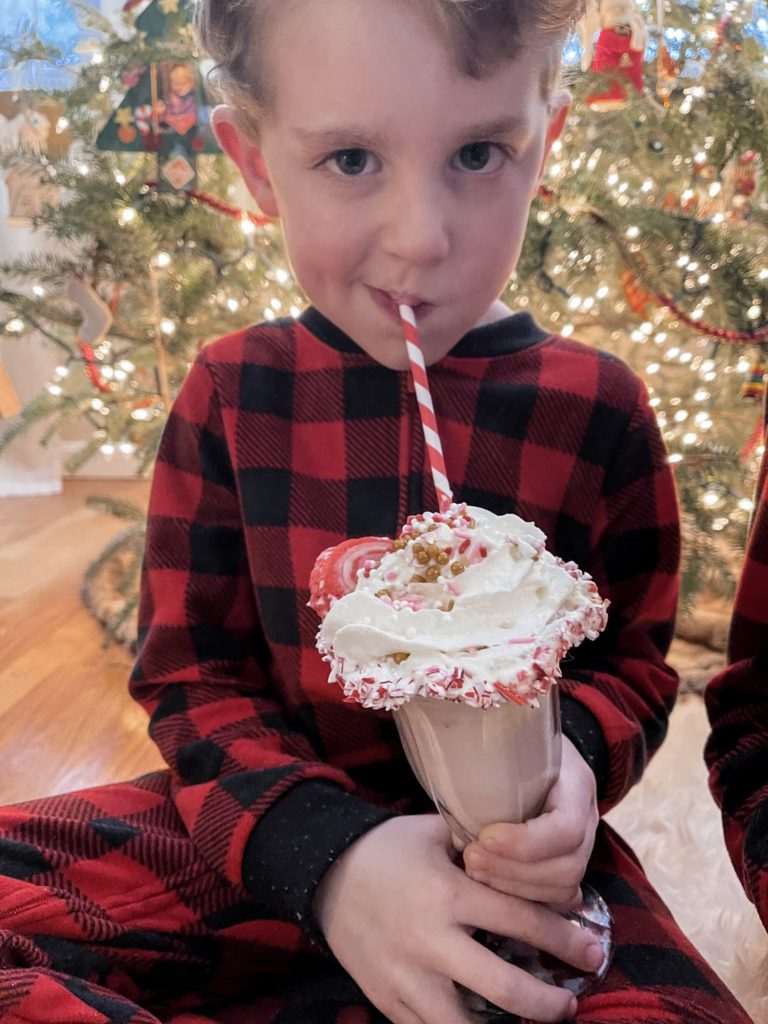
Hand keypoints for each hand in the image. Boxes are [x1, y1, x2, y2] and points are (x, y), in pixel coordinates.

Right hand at [313, 813, 604, 1023]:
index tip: (592, 948)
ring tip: (532, 1021)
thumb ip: (479, 845)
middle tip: (571, 1001)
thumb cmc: (386, 847)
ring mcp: (406, 978)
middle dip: (550, 1002)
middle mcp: (431, 941)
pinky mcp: (386, 1000)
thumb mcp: (433, 832)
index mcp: (447, 894)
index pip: (520, 921)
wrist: (322, 873)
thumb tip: (529, 855)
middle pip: (506, 988)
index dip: (563, 938)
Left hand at [463, 736, 598, 907]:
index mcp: (576, 783)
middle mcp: (587, 817)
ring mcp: (583, 845)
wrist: (536, 746)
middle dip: (514, 871)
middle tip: (470, 858)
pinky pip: (556, 899)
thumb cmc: (517, 743)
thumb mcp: (509, 740)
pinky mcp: (568, 865)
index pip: (567, 827)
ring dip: (513, 888)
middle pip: (568, 865)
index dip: (526, 843)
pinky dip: (522, 899)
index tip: (484, 837)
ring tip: (474, 870)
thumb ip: (491, 761)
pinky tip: (491, 885)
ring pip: (563, 888)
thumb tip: (452, 791)